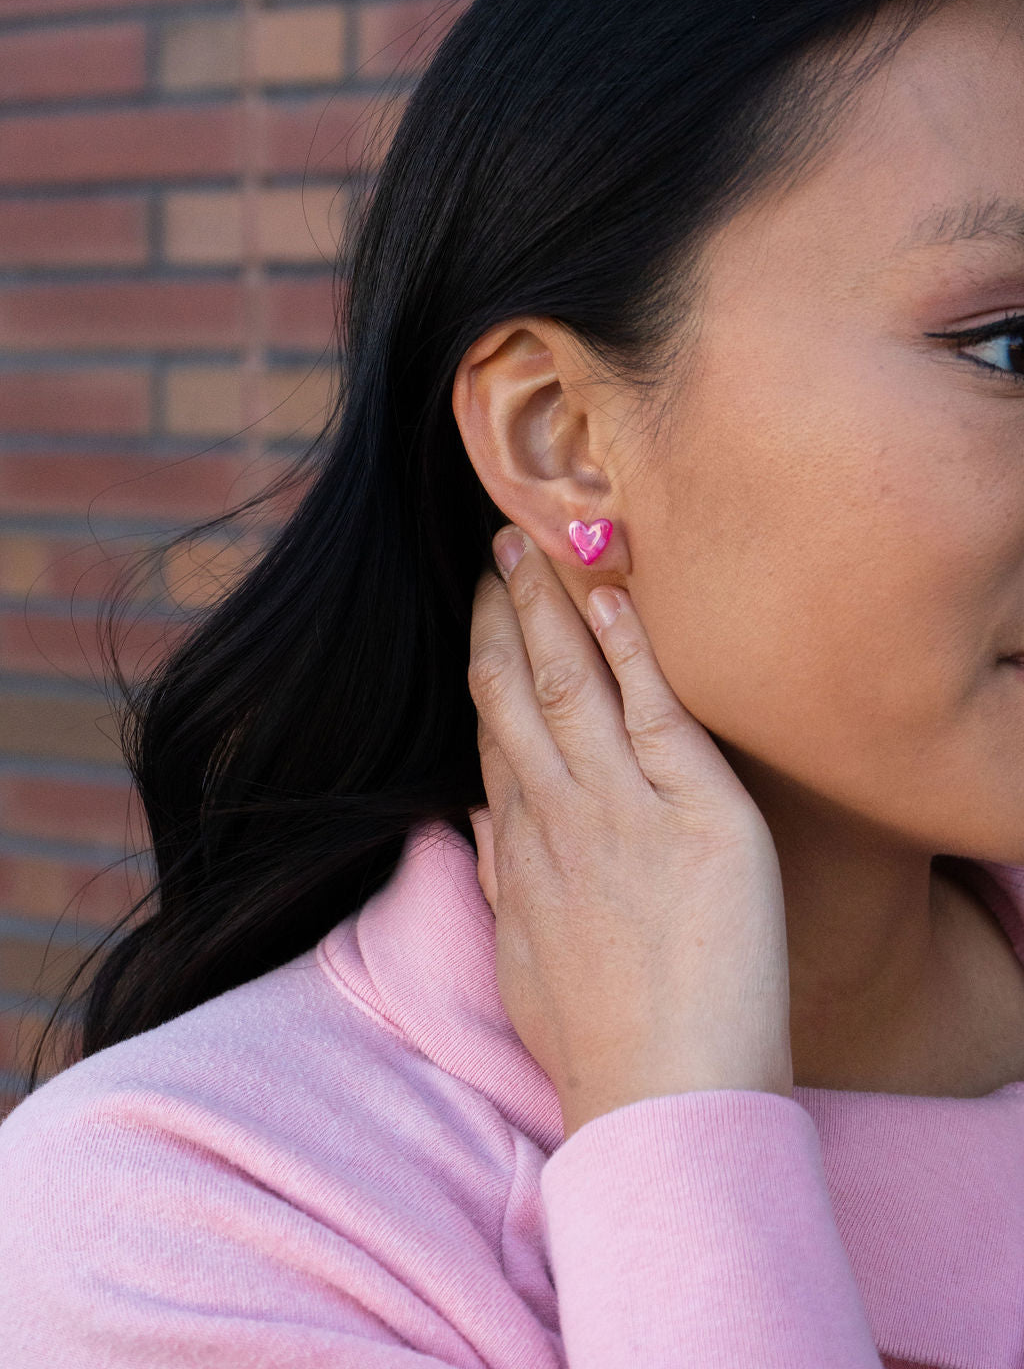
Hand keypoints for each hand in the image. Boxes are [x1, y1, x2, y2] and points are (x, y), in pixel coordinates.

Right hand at [467, 527, 793, 1139]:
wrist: (664, 1097)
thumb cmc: (599, 1042)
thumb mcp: (523, 957)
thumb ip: (504, 878)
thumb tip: (484, 822)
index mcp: (523, 847)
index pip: (496, 730)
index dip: (487, 662)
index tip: (483, 614)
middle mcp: (558, 816)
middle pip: (516, 689)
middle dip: (502, 612)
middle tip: (495, 546)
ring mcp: (622, 810)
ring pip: (572, 683)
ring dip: (550, 606)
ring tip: (532, 542)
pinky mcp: (696, 816)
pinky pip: (656, 712)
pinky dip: (633, 650)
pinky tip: (614, 598)